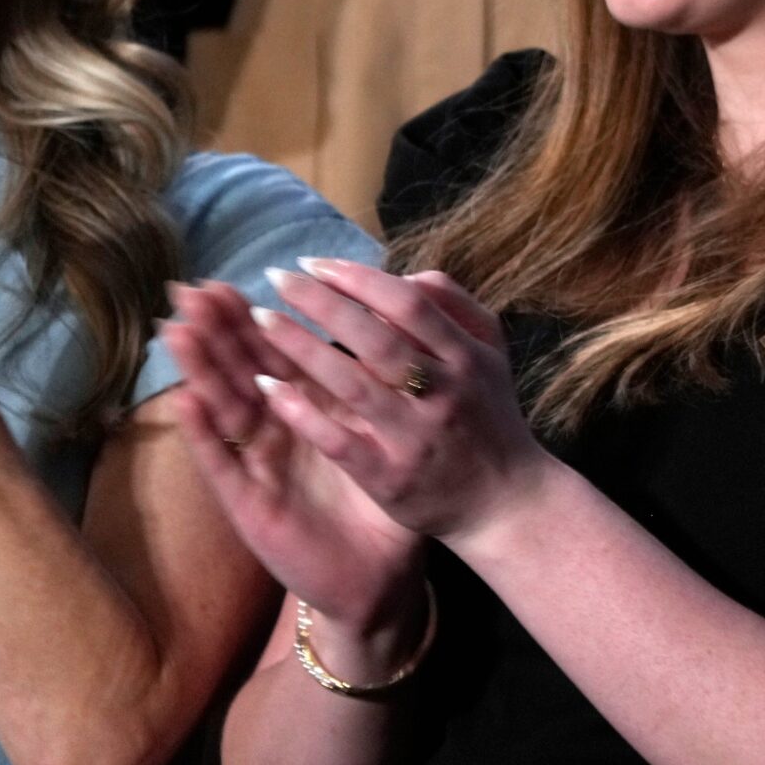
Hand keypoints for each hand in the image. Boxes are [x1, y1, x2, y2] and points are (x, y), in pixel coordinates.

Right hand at [163, 281, 426, 639]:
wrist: (378, 578)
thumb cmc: (386, 507)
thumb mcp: (391, 441)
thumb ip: (389, 391)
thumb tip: (404, 332)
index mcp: (315, 414)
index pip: (283, 355)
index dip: (262, 319)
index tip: (240, 276)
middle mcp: (281, 435)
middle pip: (245, 372)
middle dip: (221, 331)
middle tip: (194, 288)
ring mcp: (261, 468)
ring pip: (225, 408)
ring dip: (201, 369)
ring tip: (178, 327)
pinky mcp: (250, 505)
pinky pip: (224, 465)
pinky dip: (204, 433)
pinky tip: (186, 400)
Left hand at [240, 257, 550, 545]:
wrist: (504, 500)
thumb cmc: (488, 416)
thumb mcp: (490, 352)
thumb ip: (453, 306)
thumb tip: (403, 275)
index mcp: (466, 356)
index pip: (409, 304)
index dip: (359, 279)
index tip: (314, 263)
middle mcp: (443, 392)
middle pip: (375, 337)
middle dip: (321, 303)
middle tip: (276, 279)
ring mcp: (414, 436)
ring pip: (351, 384)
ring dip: (301, 349)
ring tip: (261, 322)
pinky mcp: (389, 477)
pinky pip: (338, 440)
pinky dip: (303, 412)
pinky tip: (268, 386)